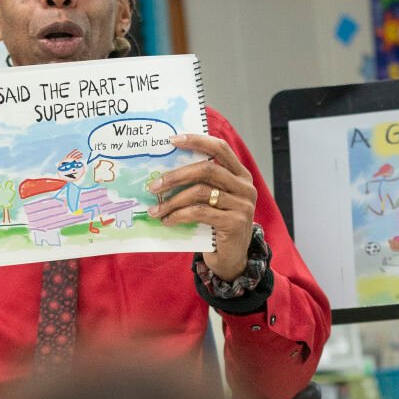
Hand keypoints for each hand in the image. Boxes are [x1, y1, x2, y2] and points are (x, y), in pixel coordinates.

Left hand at [146, 131, 258, 278]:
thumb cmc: (217, 226)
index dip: (197, 141)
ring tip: (156, 210)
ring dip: (172, 201)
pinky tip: (168, 221)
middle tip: (154, 186)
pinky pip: (200, 213)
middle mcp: (245, 187)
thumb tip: (165, 173)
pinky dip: (179, 215)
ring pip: (200, 192)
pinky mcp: (235, 223)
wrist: (231, 258)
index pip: (220, 149)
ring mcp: (242, 205)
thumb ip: (201, 184)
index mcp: (240, 175)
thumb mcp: (212, 201)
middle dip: (176, 176)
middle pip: (207, 170)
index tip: (173, 140)